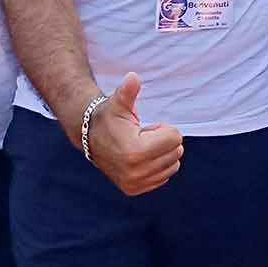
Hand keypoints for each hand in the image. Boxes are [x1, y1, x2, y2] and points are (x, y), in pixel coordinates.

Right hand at [83, 72, 184, 196]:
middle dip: (163, 140)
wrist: (91, 138)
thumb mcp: (119, 102)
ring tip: (141, 146)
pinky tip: (140, 158)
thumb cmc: (110, 117)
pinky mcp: (134, 189)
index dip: (162, 128)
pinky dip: (158, 165)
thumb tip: (132, 77)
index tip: (144, 127)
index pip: (175, 138)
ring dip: (162, 153)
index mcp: (135, 152)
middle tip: (142, 136)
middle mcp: (135, 172)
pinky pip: (165, 176)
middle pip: (176, 152)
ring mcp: (135, 183)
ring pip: (173, 165)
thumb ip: (128, 91)